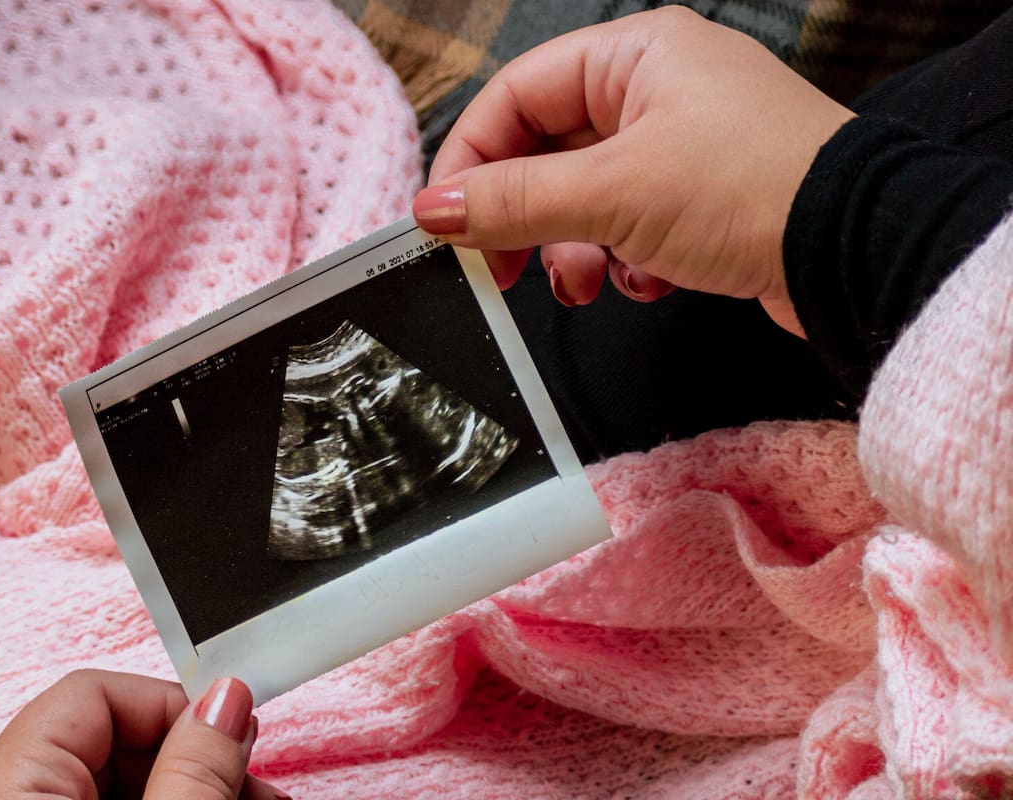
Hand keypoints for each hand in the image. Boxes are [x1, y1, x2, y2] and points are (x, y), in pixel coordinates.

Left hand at [0, 669, 289, 799]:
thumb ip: (193, 772)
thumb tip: (228, 700)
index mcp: (10, 789)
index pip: (92, 692)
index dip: (173, 703)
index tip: (232, 732)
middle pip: (112, 739)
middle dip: (198, 755)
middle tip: (255, 788)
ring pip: (120, 786)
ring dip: (195, 788)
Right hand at [412, 6, 853, 334]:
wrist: (860, 252)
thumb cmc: (754, 190)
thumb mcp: (614, 193)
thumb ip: (515, 201)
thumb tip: (436, 208)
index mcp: (634, 56)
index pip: (516, 96)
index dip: (471, 159)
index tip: (443, 222)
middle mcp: (656, 91)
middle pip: (547, 152)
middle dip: (525, 217)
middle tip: (498, 269)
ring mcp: (681, 146)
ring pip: (585, 198)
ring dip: (574, 249)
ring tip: (588, 282)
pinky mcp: (702, 199)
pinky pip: (628, 227)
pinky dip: (624, 261)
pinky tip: (650, 279)